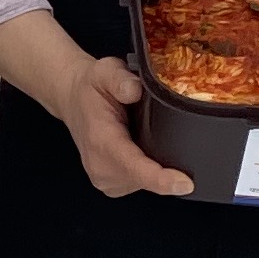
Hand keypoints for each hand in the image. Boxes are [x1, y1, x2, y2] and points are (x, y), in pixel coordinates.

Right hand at [56, 49, 191, 198]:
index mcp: (100, 140)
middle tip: (153, 128)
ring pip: (146, 183)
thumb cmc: (91, 88)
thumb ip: (119, 78)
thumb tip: (135, 89)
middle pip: (145, 179)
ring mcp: (105, 179)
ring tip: (142, 135)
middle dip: (164, 164)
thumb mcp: (104, 71)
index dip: (159, 178)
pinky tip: (140, 148)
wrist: (74, 101)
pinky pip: (141, 183)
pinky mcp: (112, 185)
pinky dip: (148, 169)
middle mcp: (100, 165)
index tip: (184, 183)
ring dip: (155, 166)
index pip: (132, 166)